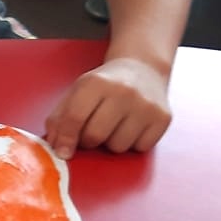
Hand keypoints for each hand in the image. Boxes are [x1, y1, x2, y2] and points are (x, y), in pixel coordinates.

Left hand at [45, 56, 171, 158]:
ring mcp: (146, 105)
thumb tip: (57, 147)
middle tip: (93, 130)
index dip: (65, 139)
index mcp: (96, 83)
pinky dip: (133, 143)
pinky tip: (133, 126)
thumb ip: (60, 118)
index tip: (62, 152)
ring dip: (112, 142)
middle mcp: (124, 92)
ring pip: (118, 147)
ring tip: (116, 124)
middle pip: (95, 136)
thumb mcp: (77, 92)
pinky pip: (140, 148)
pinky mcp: (163, 118)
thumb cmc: (105, 86)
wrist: (143, 69)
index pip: (75, 118)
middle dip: (88, 141)